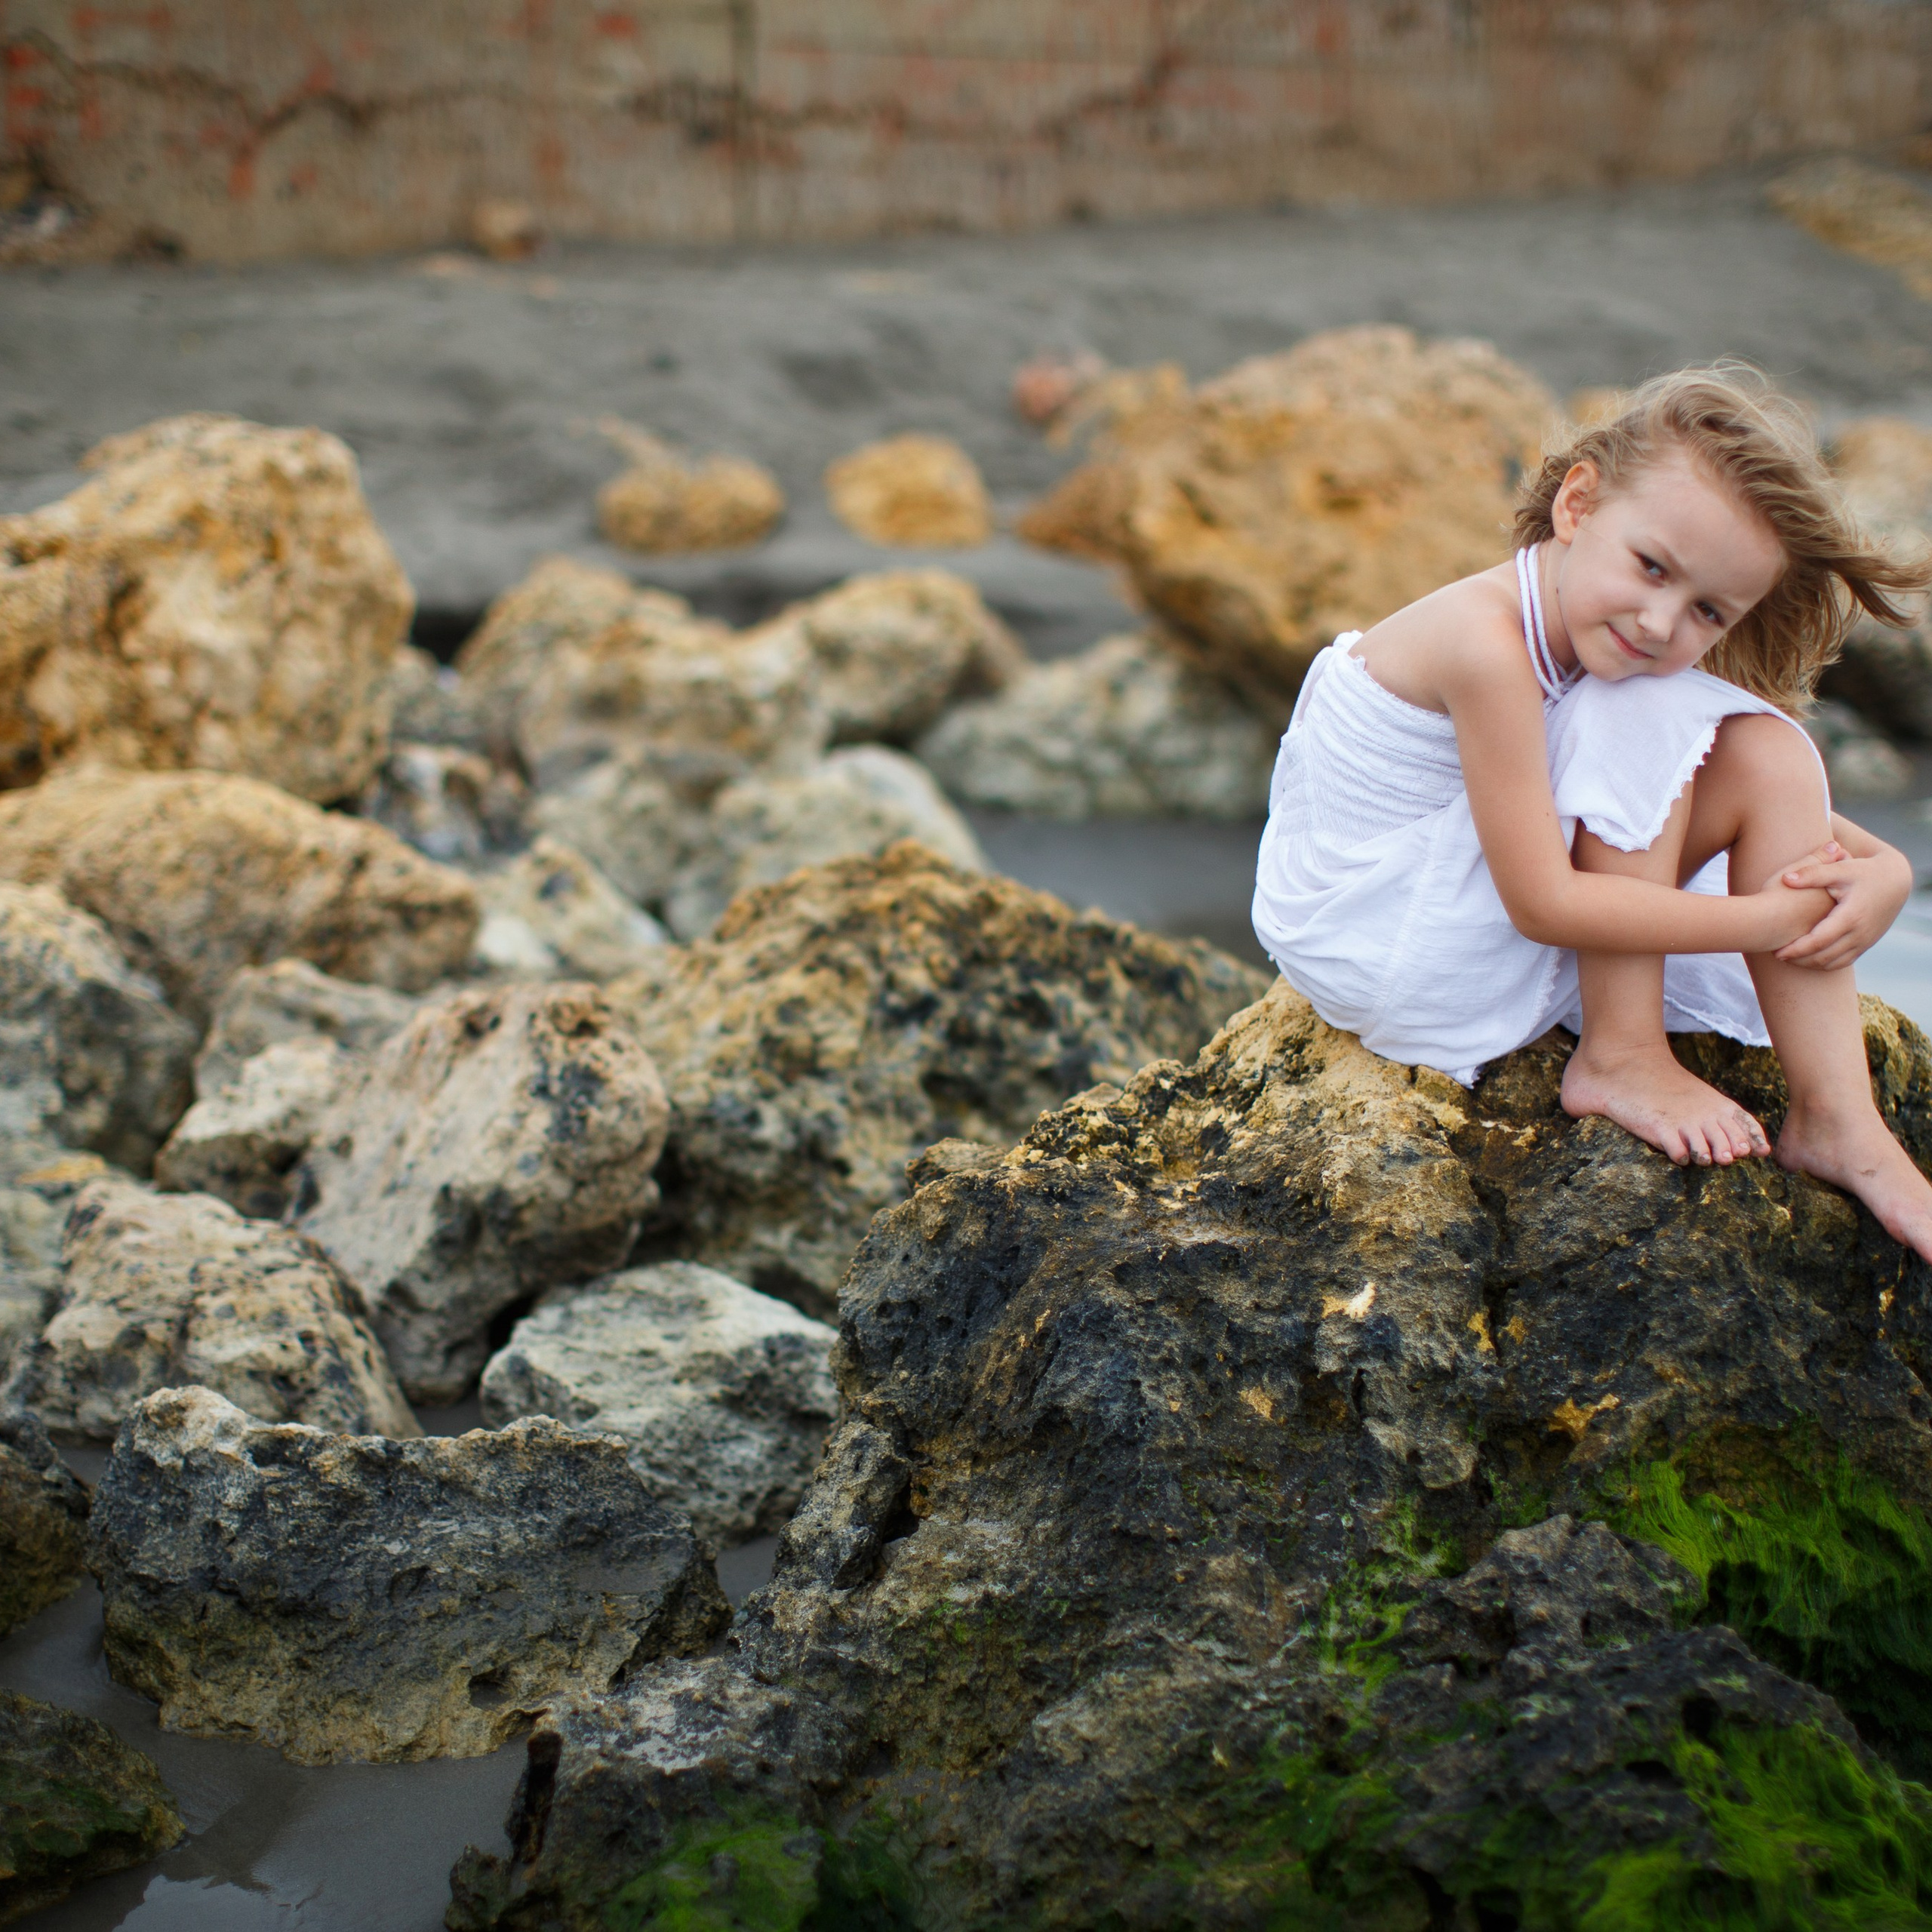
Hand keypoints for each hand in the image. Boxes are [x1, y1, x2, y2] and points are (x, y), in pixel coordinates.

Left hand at [1775, 839, 1914, 969]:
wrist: (1895, 880)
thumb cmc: (1864, 872)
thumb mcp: (1841, 869)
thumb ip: (1813, 873)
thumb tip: (1786, 878)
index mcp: (1851, 916)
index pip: (1819, 941)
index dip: (1796, 949)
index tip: (1776, 952)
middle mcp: (1860, 933)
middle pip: (1824, 957)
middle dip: (1799, 960)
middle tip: (1777, 956)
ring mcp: (1865, 941)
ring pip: (1833, 963)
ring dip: (1810, 964)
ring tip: (1788, 958)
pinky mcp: (1867, 944)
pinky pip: (1843, 962)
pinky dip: (1824, 964)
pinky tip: (1807, 958)